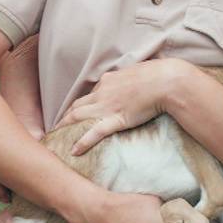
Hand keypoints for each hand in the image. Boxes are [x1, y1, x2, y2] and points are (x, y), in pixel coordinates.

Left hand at [58, 58, 190, 155]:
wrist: (166, 81)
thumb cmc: (158, 75)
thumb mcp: (140, 71)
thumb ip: (131, 77)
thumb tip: (135, 77)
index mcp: (109, 80)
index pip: (90, 94)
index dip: (81, 105)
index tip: (75, 113)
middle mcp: (103, 92)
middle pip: (77, 106)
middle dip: (65, 117)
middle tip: (56, 128)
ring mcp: (107, 106)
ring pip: (78, 117)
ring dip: (65, 128)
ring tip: (56, 138)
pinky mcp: (116, 119)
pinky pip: (94, 132)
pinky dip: (82, 142)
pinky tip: (74, 151)